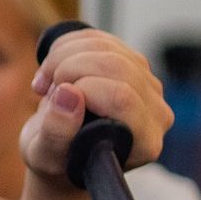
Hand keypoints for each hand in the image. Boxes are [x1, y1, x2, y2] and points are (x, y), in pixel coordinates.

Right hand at [22, 28, 170, 184]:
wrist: (62, 154)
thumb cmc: (58, 161)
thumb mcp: (45, 157)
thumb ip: (56, 133)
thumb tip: (68, 94)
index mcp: (144, 143)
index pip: (123, 97)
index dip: (84, 89)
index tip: (55, 102)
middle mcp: (155, 112)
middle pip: (116, 65)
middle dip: (69, 67)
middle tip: (45, 89)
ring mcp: (147, 84)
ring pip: (107, 46)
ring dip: (64, 56)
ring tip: (46, 84)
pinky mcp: (132, 63)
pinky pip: (100, 38)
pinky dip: (67, 46)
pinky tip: (54, 70)